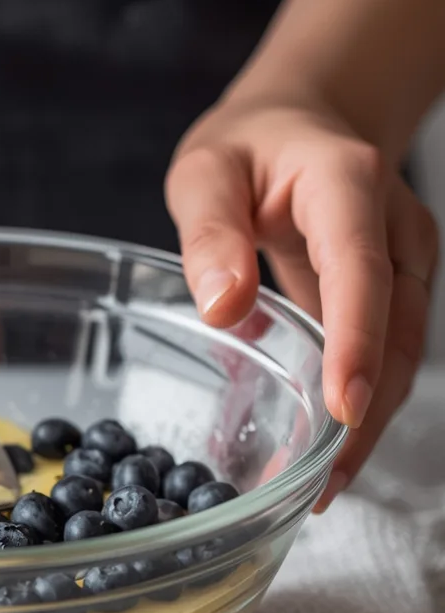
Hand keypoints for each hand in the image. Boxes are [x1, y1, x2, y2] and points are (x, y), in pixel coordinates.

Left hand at [166, 93, 438, 506]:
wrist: (306, 123)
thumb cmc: (251, 146)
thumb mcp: (206, 170)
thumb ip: (211, 232)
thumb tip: (223, 307)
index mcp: (347, 185)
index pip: (361, 270)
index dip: (357, 341)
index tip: (343, 408)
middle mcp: (394, 226)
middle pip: (396, 329)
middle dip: (365, 412)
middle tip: (319, 484)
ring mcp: (406, 260)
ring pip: (403, 354)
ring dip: (368, 424)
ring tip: (320, 488)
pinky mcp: (399, 291)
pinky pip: (389, 355)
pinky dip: (362, 405)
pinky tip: (328, 454)